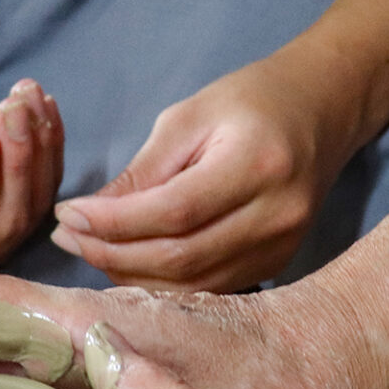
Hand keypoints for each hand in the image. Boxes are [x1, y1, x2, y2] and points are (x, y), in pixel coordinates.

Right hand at [0, 79, 63, 280]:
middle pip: (6, 221)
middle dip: (16, 161)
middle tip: (13, 108)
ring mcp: (1, 241)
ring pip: (35, 201)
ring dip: (39, 144)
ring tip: (26, 94)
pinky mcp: (25, 215)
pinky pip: (48, 182)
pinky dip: (50, 140)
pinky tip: (44, 101)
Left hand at [51, 52, 363, 291]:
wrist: (320, 111)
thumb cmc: (251, 101)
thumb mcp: (189, 116)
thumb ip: (142, 171)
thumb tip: (86, 218)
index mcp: (256, 165)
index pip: (174, 211)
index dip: (114, 222)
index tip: (67, 216)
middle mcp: (277, 216)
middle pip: (181, 257)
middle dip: (112, 253)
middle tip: (67, 239)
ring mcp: (281, 247)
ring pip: (192, 283)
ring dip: (131, 274)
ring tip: (89, 250)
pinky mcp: (277, 265)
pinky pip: (209, 287)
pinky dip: (162, 281)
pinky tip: (128, 263)